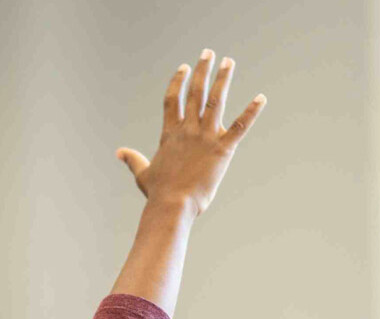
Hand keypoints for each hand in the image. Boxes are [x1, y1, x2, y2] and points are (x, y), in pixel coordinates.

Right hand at [117, 49, 265, 215]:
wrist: (173, 204)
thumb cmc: (158, 192)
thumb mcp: (142, 173)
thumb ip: (133, 159)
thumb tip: (119, 152)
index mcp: (170, 134)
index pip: (173, 99)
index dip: (178, 81)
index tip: (184, 67)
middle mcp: (188, 130)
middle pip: (195, 92)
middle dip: (202, 70)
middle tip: (208, 53)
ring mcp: (206, 137)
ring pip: (216, 101)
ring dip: (223, 79)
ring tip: (229, 62)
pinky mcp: (223, 148)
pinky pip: (241, 126)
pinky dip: (252, 111)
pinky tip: (261, 98)